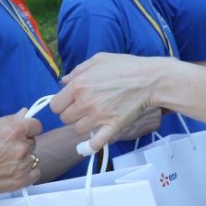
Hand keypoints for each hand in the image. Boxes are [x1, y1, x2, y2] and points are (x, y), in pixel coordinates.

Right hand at [0, 112, 41, 202]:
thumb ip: (7, 120)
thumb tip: (23, 113)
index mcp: (12, 132)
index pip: (36, 124)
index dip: (28, 126)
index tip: (21, 131)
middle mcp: (20, 148)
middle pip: (32, 141)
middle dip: (21, 142)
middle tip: (3, 149)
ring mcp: (22, 166)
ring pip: (32, 157)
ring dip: (22, 158)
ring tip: (3, 162)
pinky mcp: (22, 181)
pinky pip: (35, 172)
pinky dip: (26, 171)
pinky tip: (11, 171)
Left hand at [51, 53, 169, 151]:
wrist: (150, 79)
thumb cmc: (125, 66)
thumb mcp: (98, 59)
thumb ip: (78, 70)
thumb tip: (64, 81)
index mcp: (78, 86)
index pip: (55, 105)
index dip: (61, 104)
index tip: (70, 102)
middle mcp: (84, 102)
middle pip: (65, 119)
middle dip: (72, 114)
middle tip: (83, 109)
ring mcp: (98, 117)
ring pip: (78, 130)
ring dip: (83, 125)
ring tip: (93, 118)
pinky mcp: (111, 127)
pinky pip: (95, 143)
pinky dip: (90, 146)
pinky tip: (90, 145)